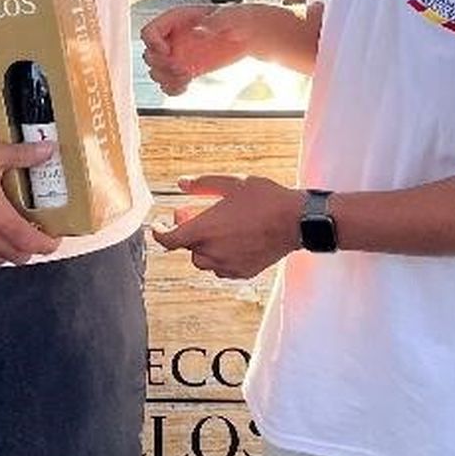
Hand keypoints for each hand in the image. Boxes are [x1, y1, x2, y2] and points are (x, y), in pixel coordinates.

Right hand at [142, 4, 250, 94]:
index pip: (150, 32)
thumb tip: (200, 31)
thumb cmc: (237, 18)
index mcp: (177, 20)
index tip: (168, 51)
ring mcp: (180, 55)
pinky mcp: (189, 70)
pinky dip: (173, 89)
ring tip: (184, 77)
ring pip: (157, 72)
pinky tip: (185, 86)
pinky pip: (170, 83)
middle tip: (179, 68)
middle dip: (160, 65)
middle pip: (149, 55)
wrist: (249, 34)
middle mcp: (174, 38)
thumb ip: (214, 22)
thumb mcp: (228, 16)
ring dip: (165, 79)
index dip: (153, 44)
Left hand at [152, 173, 301, 278]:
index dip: (159, 234)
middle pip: (188, 249)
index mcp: (205, 230)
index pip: (170, 241)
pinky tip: (231, 242)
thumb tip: (181, 183)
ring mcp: (229, 265)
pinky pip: (221, 269)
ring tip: (216, 230)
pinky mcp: (243, 272)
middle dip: (188, 233)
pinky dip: (219, 258)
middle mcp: (213, 251)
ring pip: (203, 262)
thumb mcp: (232, 183)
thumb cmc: (265, 199)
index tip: (158, 227)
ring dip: (203, 248)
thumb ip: (203, 185)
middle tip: (196, 215)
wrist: (296, 221)